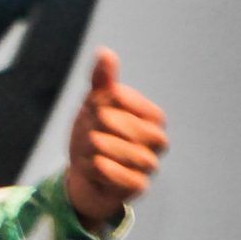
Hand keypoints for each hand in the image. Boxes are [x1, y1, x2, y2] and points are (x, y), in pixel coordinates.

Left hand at [65, 48, 166, 228]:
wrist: (83, 174)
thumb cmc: (94, 134)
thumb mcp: (94, 106)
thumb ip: (102, 81)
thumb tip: (106, 52)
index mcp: (151, 117)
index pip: (128, 101)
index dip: (105, 103)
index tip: (93, 108)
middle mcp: (157, 141)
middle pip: (128, 128)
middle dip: (100, 128)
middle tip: (89, 130)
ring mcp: (149, 165)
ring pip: (130, 154)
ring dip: (100, 149)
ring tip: (89, 147)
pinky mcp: (139, 187)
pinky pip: (128, 179)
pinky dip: (108, 171)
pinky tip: (94, 164)